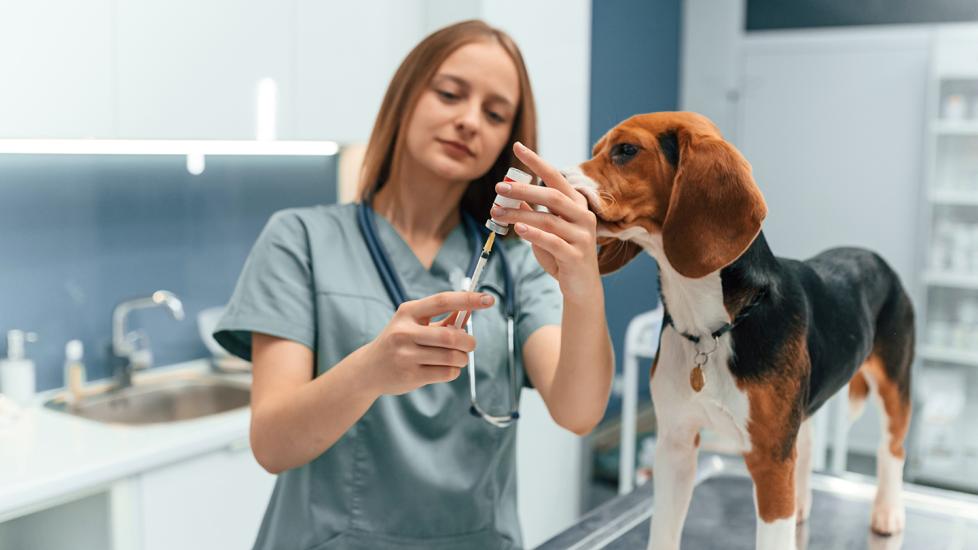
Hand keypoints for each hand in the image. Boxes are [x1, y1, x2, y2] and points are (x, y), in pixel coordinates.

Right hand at [363, 291, 494, 394]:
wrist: (369, 369)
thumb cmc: (399, 342)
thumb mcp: (414, 323)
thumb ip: (442, 319)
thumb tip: (470, 311)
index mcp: (407, 312)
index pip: (442, 301)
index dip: (468, 300)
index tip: (488, 299)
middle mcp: (404, 332)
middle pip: (451, 337)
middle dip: (469, 342)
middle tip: (470, 344)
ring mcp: (406, 355)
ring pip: (452, 357)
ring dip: (462, 358)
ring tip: (457, 357)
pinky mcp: (411, 375)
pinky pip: (447, 373)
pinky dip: (454, 370)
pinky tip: (445, 368)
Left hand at [492, 142, 601, 304]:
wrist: (580, 287)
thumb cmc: (561, 254)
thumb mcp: (545, 230)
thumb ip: (531, 211)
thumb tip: (508, 192)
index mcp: (576, 204)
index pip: (555, 177)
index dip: (536, 162)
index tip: (516, 147)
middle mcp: (583, 216)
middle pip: (552, 196)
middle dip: (523, 190)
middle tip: (498, 187)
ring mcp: (582, 236)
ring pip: (549, 219)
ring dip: (520, 215)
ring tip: (497, 213)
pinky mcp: (576, 255)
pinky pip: (553, 241)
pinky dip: (534, 234)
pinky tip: (518, 230)